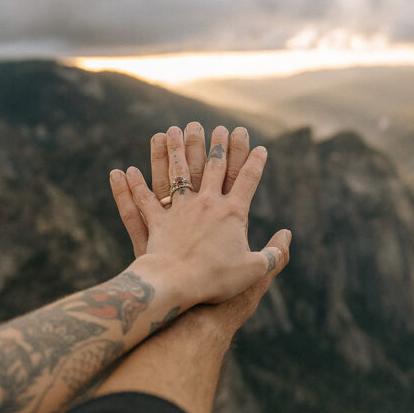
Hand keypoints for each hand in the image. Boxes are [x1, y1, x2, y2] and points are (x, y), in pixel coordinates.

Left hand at [110, 125, 285, 305]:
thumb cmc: (217, 280)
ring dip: (177, 149)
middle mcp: (206, 204)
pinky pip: (144, 199)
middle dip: (219, 145)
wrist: (177, 284)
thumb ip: (275, 253)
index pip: (248, 180)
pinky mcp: (157, 221)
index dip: (256, 163)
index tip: (260, 148)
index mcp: (233, 213)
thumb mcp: (254, 271)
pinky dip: (134, 185)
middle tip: (220, 128)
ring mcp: (179, 209)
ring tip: (175, 130)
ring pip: (178, 172)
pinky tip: (127, 171)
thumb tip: (286, 235)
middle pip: (214, 167)